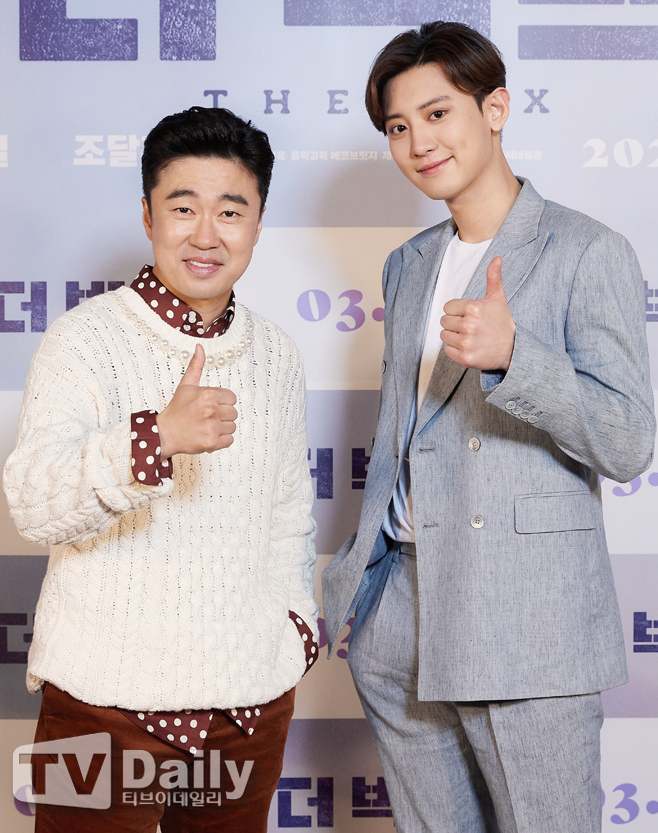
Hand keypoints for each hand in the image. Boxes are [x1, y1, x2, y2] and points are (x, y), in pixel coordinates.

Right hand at [156, 344, 236, 457]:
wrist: (164, 433)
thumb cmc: (176, 410)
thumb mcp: (186, 385)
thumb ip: (196, 366)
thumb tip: (200, 347)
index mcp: (208, 394)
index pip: (232, 398)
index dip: (222, 402)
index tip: (209, 406)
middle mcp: (211, 410)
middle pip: (233, 413)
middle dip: (222, 415)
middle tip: (206, 417)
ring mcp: (212, 427)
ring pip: (232, 426)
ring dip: (221, 428)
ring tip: (206, 426)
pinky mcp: (212, 442)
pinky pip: (229, 440)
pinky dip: (221, 440)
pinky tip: (208, 435)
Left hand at [440, 256, 515, 370]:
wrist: (512, 348)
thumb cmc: (502, 322)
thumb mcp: (498, 298)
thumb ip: (494, 277)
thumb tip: (497, 258)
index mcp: (473, 308)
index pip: (448, 307)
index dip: (456, 310)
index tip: (468, 315)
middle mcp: (468, 325)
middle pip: (444, 321)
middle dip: (454, 322)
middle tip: (469, 326)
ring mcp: (466, 342)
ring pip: (444, 335)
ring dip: (453, 335)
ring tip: (469, 336)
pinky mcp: (464, 357)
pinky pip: (447, 349)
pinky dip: (454, 349)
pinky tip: (468, 346)